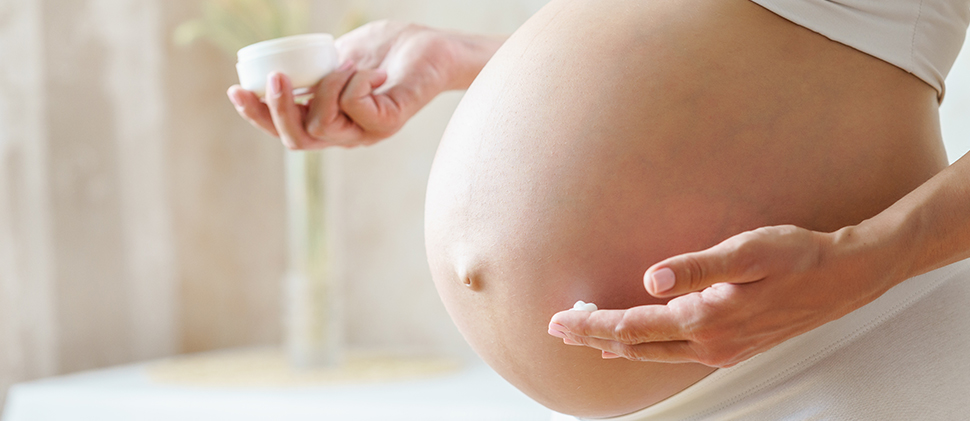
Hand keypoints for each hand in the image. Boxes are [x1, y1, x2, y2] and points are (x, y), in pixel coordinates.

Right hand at [227, 20, 470, 148]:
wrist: (434, 49)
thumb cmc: (390, 51)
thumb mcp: (340, 58)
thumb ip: (314, 69)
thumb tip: (279, 65)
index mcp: (331, 122)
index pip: (285, 131)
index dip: (257, 116)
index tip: (234, 90)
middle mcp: (348, 134)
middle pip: (296, 139)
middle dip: (276, 110)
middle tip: (272, 78)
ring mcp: (368, 132)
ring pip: (322, 124)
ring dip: (324, 88)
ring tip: (345, 63)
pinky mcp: (390, 122)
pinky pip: (355, 106)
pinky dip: (354, 81)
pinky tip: (371, 71)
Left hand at [548, 225, 895, 366]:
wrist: (845, 277)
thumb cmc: (798, 258)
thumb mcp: (749, 251)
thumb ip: (698, 266)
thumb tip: (652, 278)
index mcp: (708, 319)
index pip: (634, 326)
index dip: (593, 325)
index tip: (560, 320)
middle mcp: (711, 343)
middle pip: (637, 346)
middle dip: (594, 338)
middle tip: (557, 331)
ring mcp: (722, 350)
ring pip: (654, 354)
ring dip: (616, 344)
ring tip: (586, 337)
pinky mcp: (731, 347)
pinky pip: (674, 354)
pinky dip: (645, 348)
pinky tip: (634, 344)